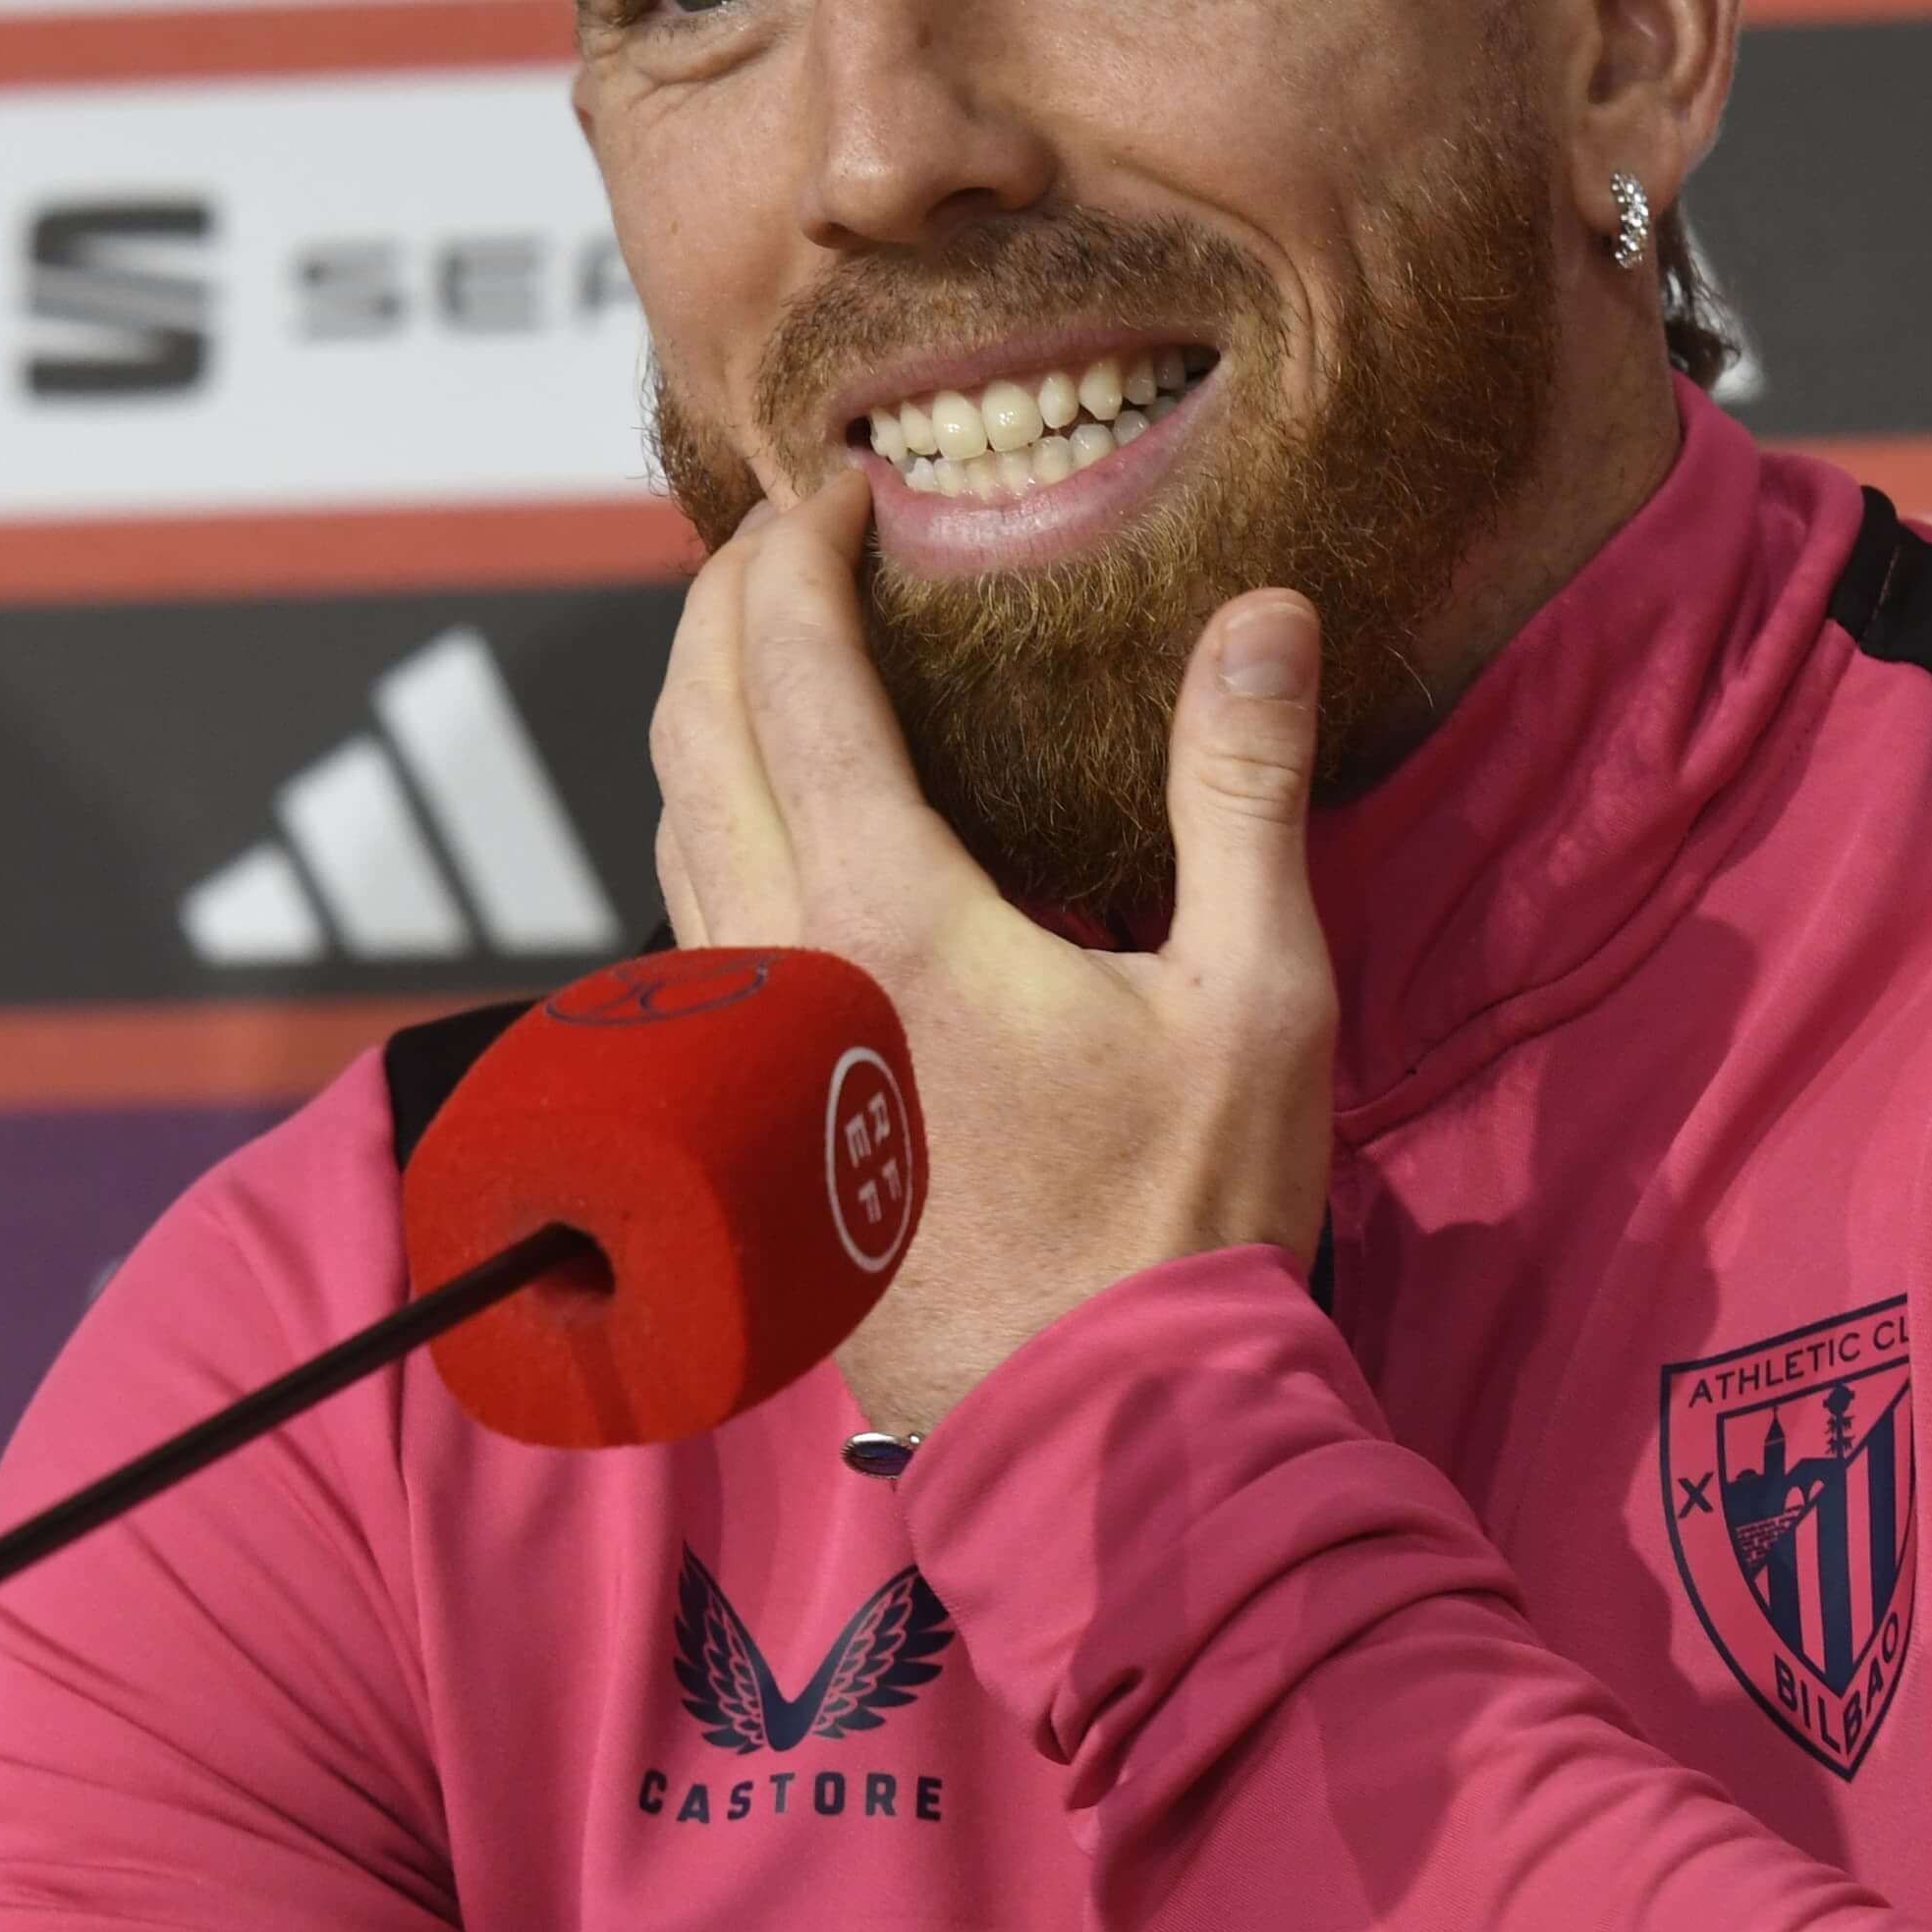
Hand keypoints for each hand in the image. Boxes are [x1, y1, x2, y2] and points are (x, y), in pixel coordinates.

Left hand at [649, 464, 1335, 1438]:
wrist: (1099, 1441)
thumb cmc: (1185, 1227)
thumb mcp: (1257, 996)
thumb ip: (1243, 786)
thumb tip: (1263, 612)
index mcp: (887, 919)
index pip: (795, 678)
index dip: (801, 557)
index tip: (846, 490)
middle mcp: (778, 971)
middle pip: (689, 727)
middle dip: (719, 602)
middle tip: (785, 529)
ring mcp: (743, 1056)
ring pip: (668, 825)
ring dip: (699, 707)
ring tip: (763, 638)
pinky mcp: (741, 1121)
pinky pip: (688, 920)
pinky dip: (706, 817)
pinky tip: (769, 811)